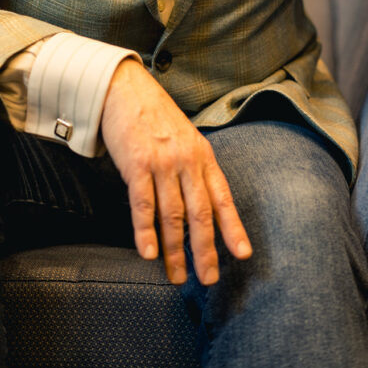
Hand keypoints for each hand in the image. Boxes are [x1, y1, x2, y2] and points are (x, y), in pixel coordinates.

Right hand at [100, 58, 251, 285]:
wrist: (124, 88)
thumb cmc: (154, 116)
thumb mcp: (185, 138)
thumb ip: (194, 168)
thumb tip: (200, 204)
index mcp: (203, 155)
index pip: (222, 197)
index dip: (233, 227)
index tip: (242, 254)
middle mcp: (187, 160)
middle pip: (200, 213)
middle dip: (205, 250)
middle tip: (207, 279)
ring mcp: (162, 162)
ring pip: (172, 214)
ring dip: (174, 250)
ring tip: (176, 276)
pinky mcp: (137, 164)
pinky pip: (143, 203)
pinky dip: (146, 231)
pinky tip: (149, 253)